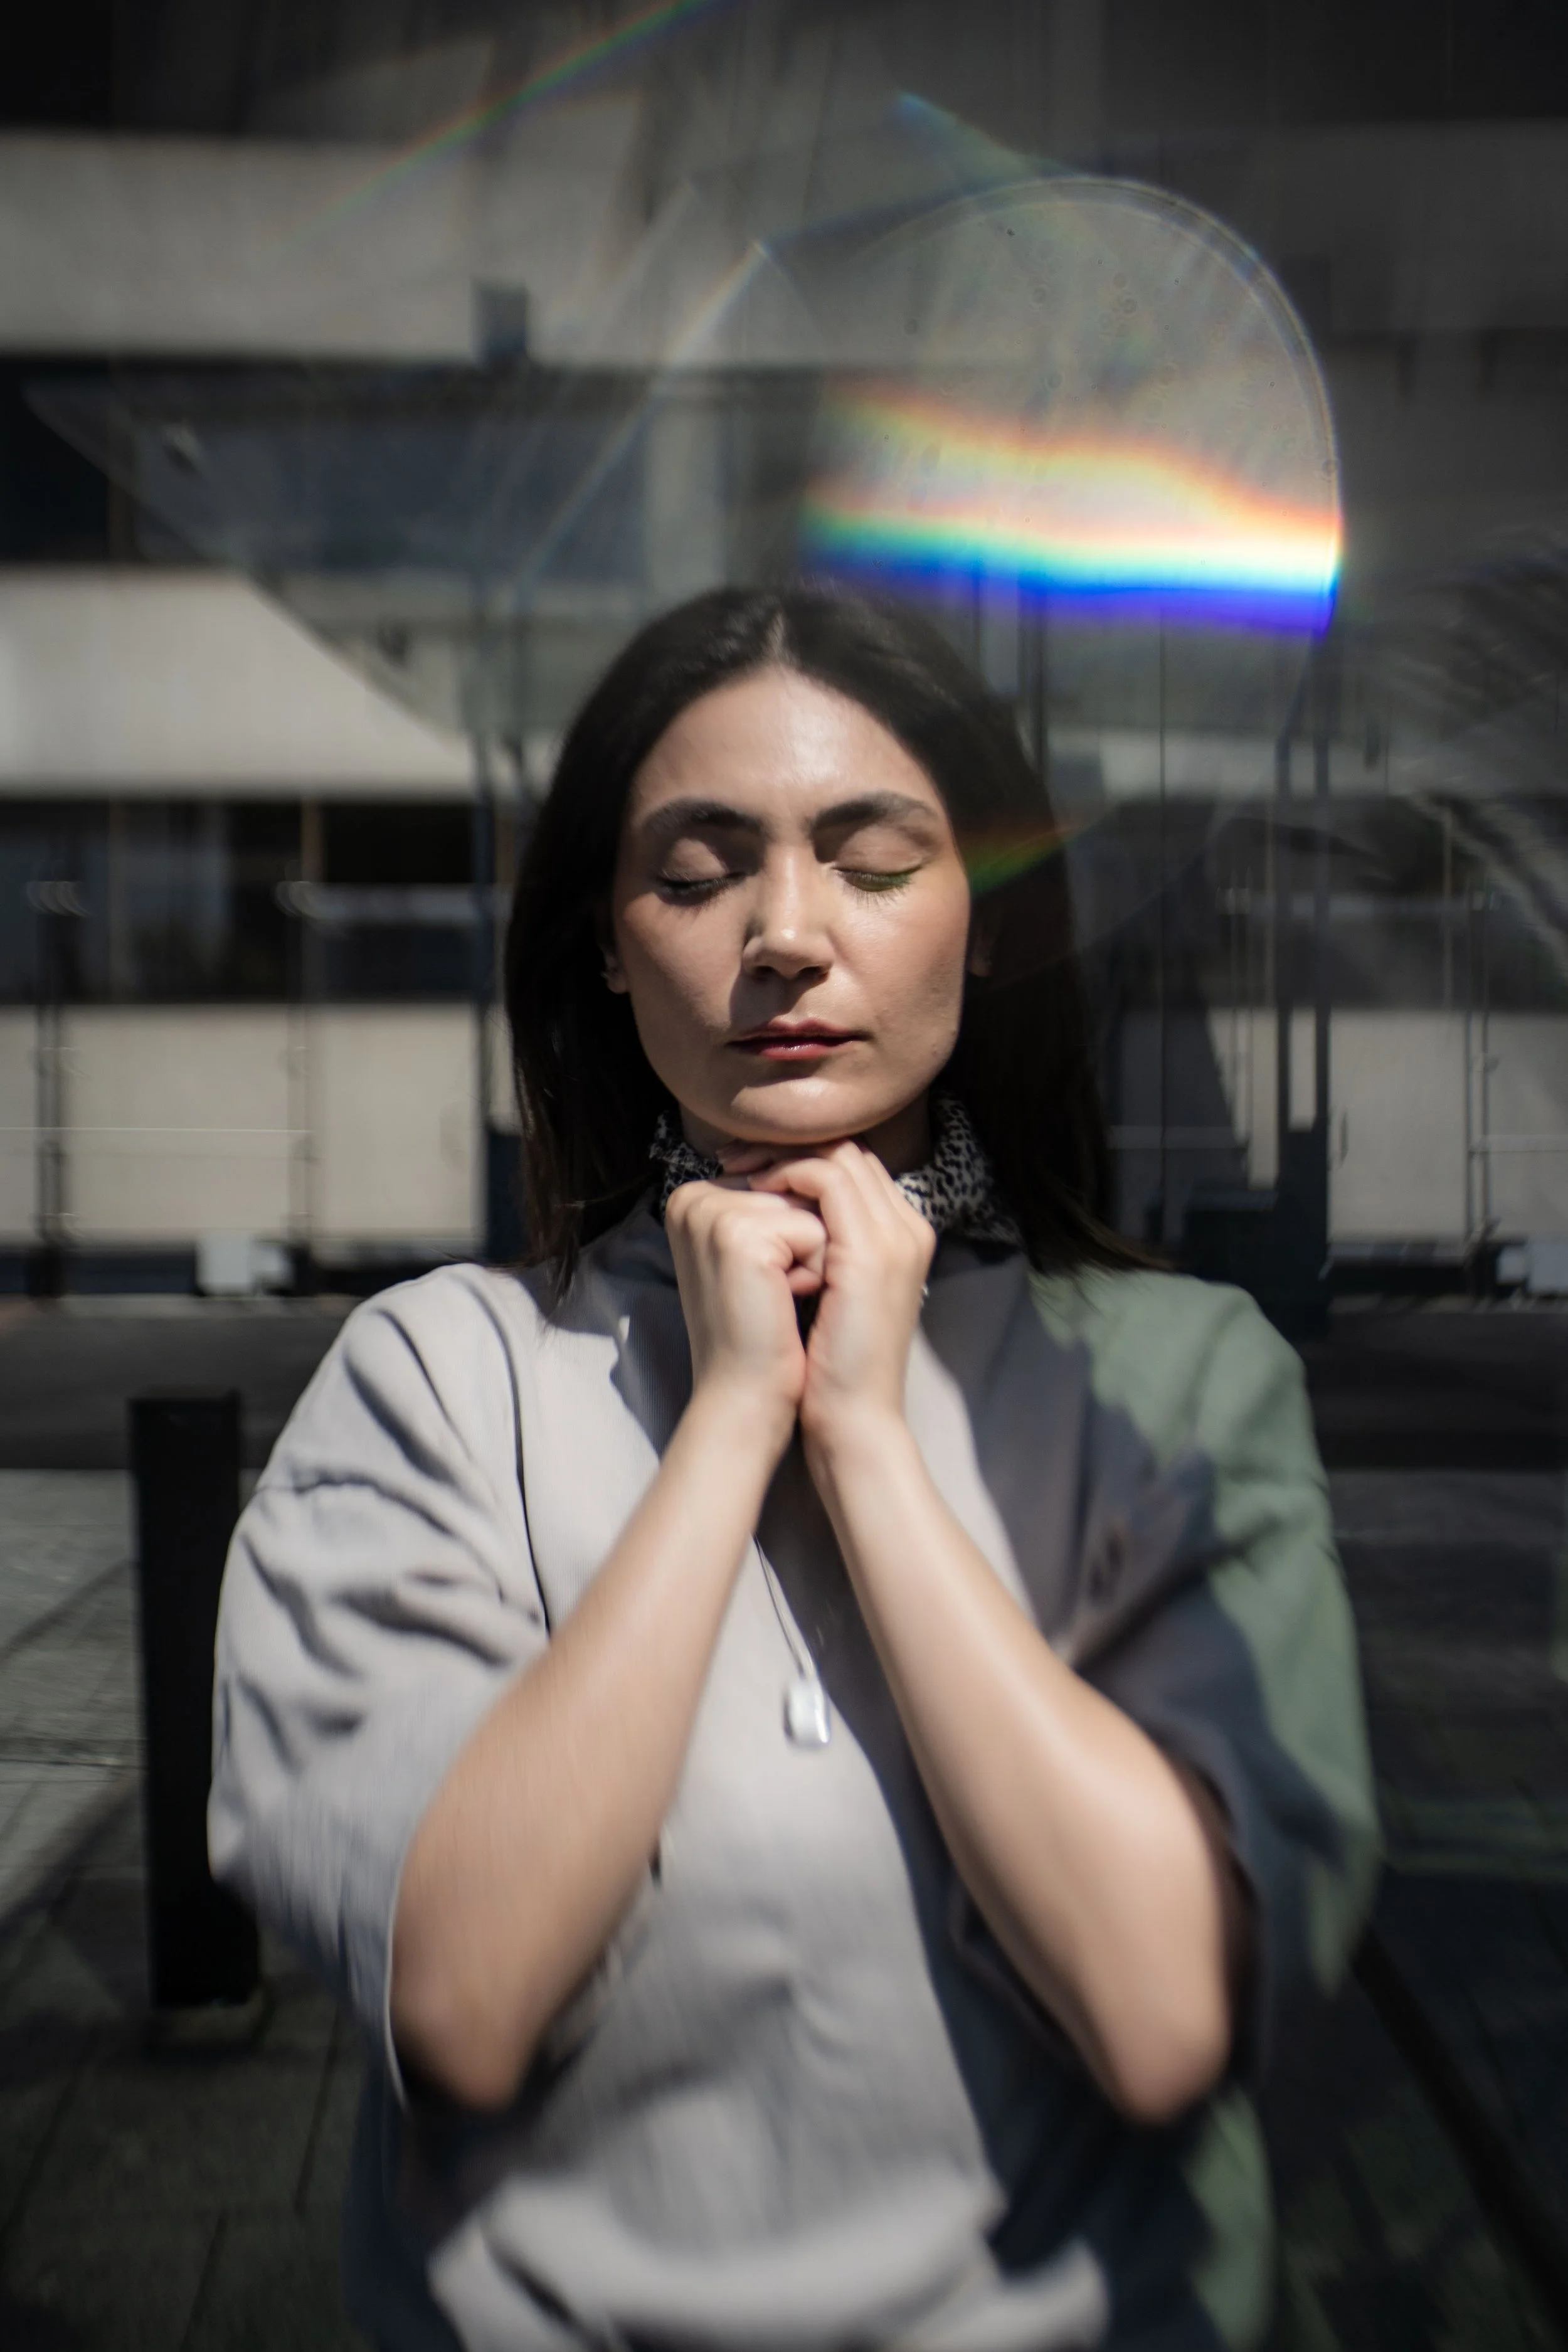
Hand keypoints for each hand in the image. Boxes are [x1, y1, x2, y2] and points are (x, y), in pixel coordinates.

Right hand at [664, 1174, 827, 1452]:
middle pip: (800, 1184)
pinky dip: (817, 1271)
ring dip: (819, 1255)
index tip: (769, 1279)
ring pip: (811, 1204)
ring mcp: (711, 1212)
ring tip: (781, 1298)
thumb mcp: (767, 1255)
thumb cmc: (765, 1332)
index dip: (803, 1228)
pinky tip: (784, 1305)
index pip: (785, 1175)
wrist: (750, 1397)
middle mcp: (693, 1196)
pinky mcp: (737, 1234)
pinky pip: (815, 1230)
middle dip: (812, 1239)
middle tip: (775, 1294)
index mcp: (697, 1197)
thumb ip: (777, 1201)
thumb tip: (824, 1158)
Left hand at [747, 1143, 934, 1457]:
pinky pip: (828, 1181)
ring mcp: (895, 1237)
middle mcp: (907, 1228)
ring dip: (783, 1156)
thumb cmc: (829, 1366)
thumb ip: (817, 1251)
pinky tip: (755, 1193)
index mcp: (900, 1238)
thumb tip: (768, 1216)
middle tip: (736, 1156)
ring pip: (839, 1155)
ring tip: (740, 1173)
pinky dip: (787, 1176)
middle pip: (849, 1151)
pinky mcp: (871, 1252)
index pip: (853, 1168)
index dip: (801, 1156)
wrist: (853, 1419)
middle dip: (789, 1144)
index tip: (748, 1165)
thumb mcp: (827, 1294)